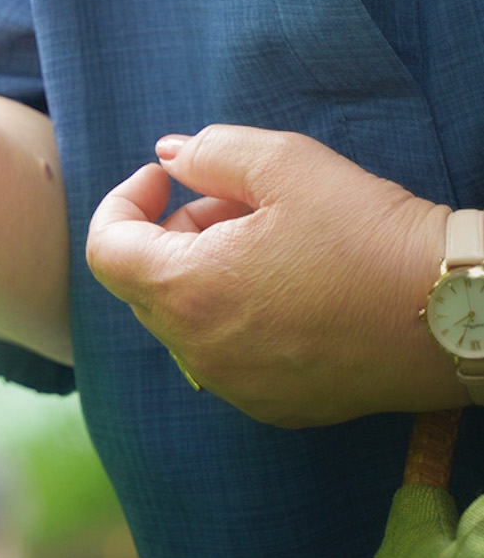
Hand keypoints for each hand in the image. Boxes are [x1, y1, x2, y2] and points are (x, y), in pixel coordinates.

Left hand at [85, 125, 455, 424]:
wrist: (450, 313)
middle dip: (171, 231)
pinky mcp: (278, 406)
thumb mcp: (283, 163)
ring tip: (267, 234)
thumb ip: (208, 151)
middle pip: (145, 284)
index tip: (164, 176)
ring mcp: (239, 388)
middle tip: (230, 198)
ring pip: (185, 319)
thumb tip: (167, 156)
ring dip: (203, 269)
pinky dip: (234, 312)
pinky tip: (289, 282)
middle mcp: (202, 354)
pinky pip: (226, 353)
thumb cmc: (365, 232)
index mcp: (188, 293)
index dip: (124, 200)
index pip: (108, 249)